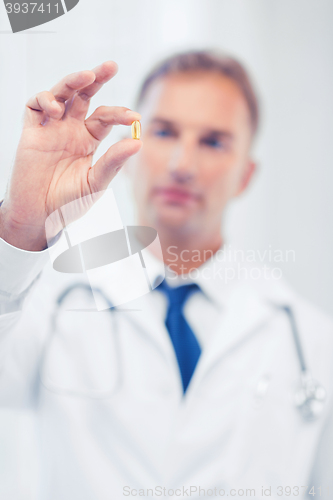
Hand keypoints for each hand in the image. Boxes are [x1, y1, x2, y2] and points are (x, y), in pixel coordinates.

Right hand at [0, 61, 141, 250]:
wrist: (40, 217)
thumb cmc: (69, 204)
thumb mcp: (96, 183)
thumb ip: (114, 162)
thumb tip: (138, 142)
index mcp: (88, 140)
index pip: (105, 117)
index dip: (120, 114)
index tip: (135, 117)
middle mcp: (71, 130)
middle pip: (84, 95)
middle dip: (97, 78)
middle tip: (112, 66)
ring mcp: (51, 129)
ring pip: (61, 94)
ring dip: (74, 81)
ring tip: (88, 76)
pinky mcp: (31, 132)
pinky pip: (35, 106)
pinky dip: (46, 100)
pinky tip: (57, 108)